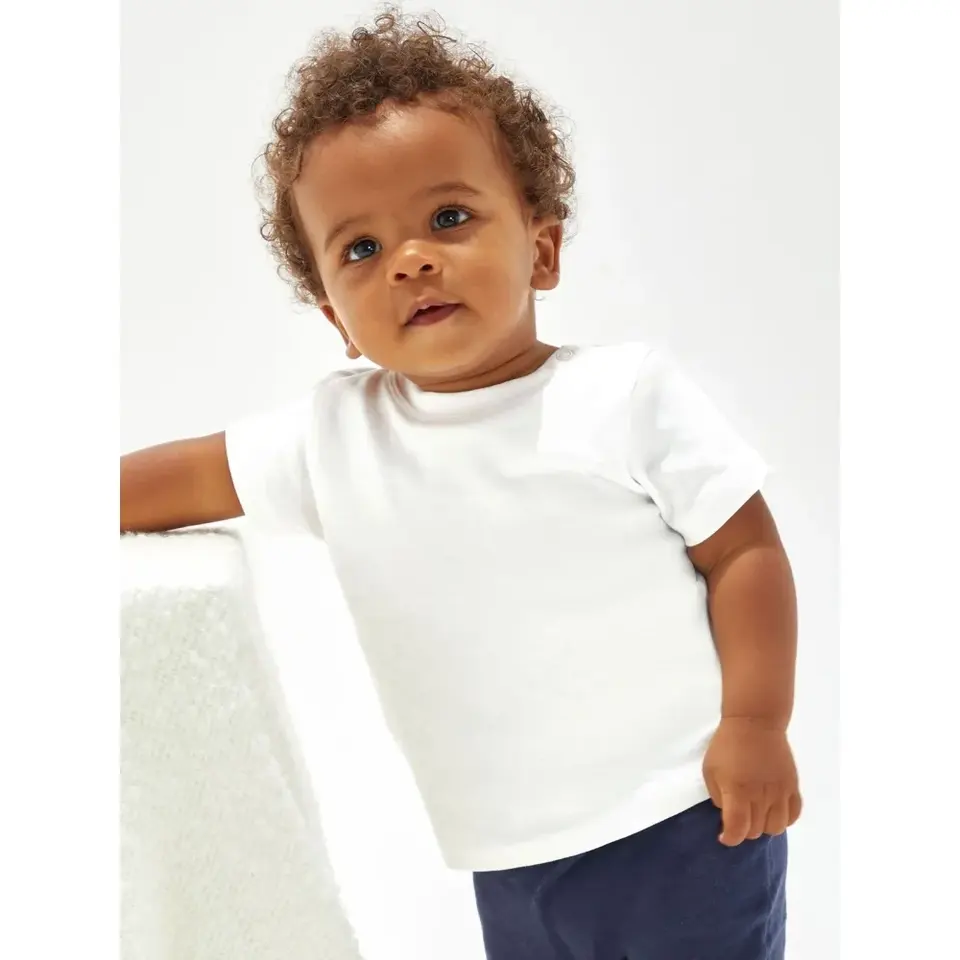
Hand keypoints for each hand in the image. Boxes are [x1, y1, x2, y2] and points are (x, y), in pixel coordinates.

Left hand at [702, 717, 801, 845]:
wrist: (754, 723)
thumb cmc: (727, 745)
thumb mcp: (710, 770)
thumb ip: (717, 797)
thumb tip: (728, 814)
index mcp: (738, 791)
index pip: (738, 829)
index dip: (730, 838)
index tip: (724, 836)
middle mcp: (761, 796)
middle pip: (756, 831)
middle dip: (744, 830)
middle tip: (738, 818)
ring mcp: (780, 792)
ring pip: (776, 827)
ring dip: (764, 826)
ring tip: (756, 815)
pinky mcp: (792, 786)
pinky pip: (793, 814)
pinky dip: (784, 819)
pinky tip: (773, 811)